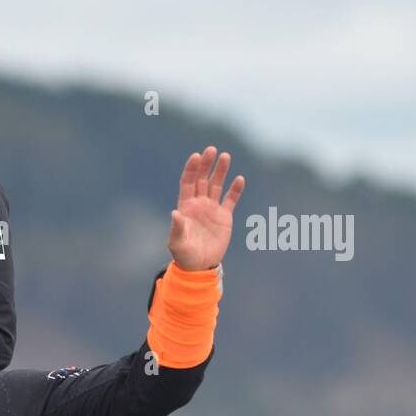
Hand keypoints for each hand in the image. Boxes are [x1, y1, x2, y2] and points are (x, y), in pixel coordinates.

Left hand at [167, 145, 245, 270]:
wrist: (199, 266)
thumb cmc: (184, 255)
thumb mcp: (177, 242)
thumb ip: (177, 228)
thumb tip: (175, 213)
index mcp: (185, 207)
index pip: (188, 183)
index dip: (191, 169)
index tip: (196, 156)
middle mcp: (198, 204)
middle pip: (202, 179)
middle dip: (206, 165)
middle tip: (212, 150)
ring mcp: (212, 209)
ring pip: (216, 185)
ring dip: (220, 171)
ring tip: (225, 156)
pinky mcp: (224, 217)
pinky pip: (230, 200)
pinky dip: (235, 190)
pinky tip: (240, 179)